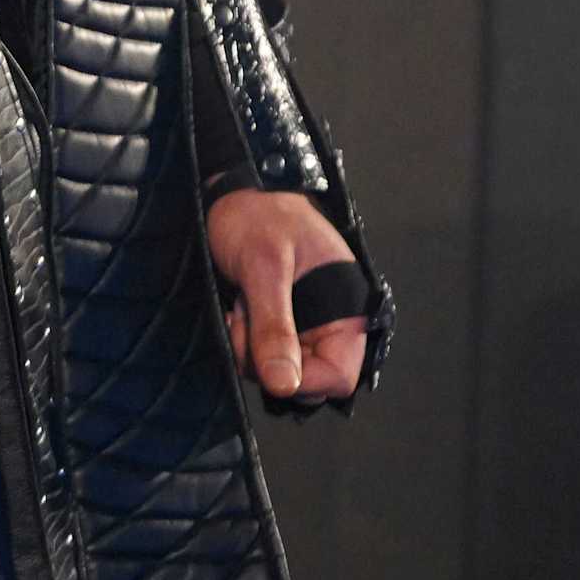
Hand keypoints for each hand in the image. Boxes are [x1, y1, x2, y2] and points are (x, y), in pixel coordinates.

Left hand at [207, 187, 366, 402]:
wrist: (234, 194)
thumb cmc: (258, 217)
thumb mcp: (265, 266)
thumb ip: (274, 325)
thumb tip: (284, 385)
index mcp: (346, 312)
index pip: (339, 376)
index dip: (305, 382)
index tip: (268, 363)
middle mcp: (328, 326)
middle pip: (307, 380)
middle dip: (269, 361)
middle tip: (245, 320)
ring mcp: (302, 328)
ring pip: (280, 372)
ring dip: (251, 349)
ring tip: (241, 306)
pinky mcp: (277, 327)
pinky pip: (263, 356)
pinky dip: (245, 342)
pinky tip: (237, 311)